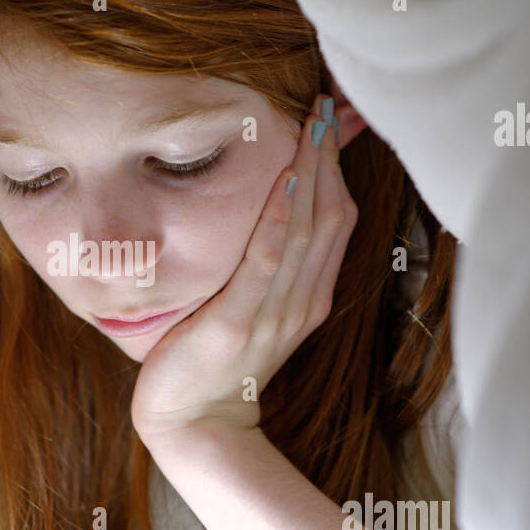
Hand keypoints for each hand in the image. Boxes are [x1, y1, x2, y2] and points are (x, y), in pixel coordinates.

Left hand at [131, 91, 357, 445]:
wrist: (194, 423)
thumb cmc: (213, 361)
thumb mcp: (249, 308)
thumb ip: (263, 268)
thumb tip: (261, 215)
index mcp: (308, 296)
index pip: (336, 220)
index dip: (336, 169)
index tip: (331, 121)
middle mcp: (302, 301)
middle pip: (329, 216)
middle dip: (328, 158)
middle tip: (327, 105)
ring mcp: (274, 313)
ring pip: (306, 230)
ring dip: (311, 174)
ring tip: (312, 126)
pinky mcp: (237, 322)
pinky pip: (266, 262)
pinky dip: (280, 220)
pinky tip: (283, 182)